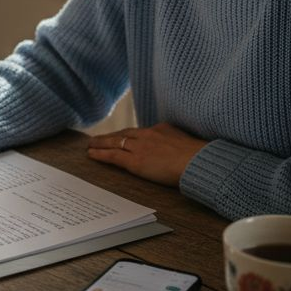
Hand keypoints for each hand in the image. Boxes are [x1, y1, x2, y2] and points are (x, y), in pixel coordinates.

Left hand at [86, 122, 206, 186]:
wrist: (199, 162)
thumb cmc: (201, 158)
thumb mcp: (189, 144)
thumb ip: (179, 145)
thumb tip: (181, 152)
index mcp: (162, 129)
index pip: (140, 131)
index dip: (128, 134)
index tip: (122, 136)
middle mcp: (148, 135)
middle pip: (124, 134)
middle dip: (110, 136)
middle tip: (97, 138)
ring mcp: (140, 147)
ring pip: (115, 143)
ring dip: (101, 143)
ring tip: (90, 145)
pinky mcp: (135, 161)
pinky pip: (113, 156)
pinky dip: (101, 154)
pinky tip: (91, 154)